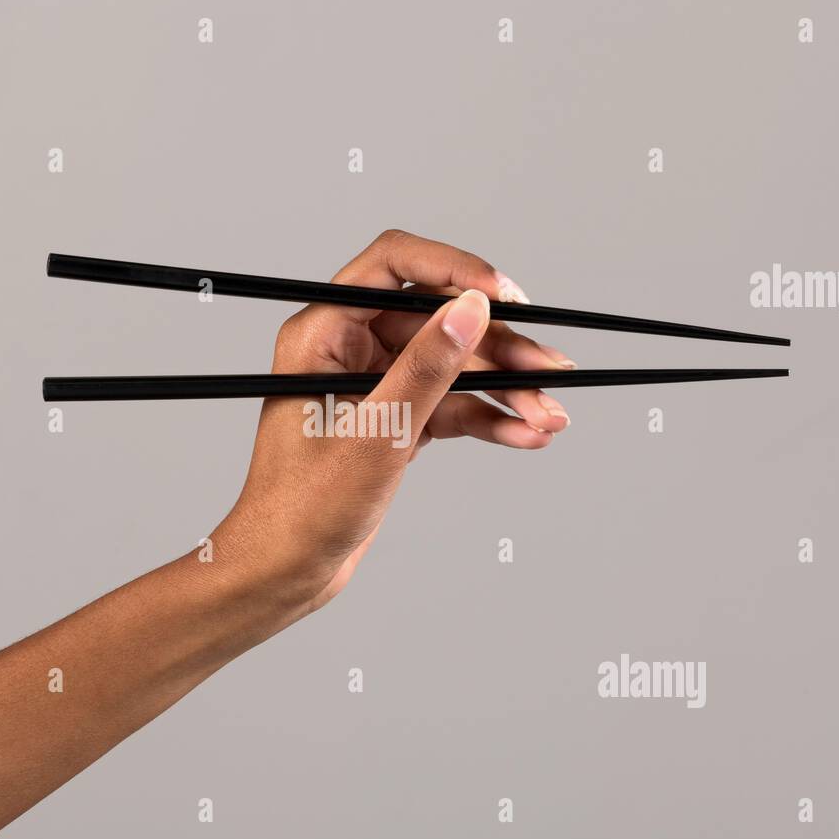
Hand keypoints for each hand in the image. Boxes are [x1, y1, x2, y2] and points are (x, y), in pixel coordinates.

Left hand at [214, 229, 575, 613]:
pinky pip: (450, 406)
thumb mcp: (374, 435)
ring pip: (453, 367)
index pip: (393, 266)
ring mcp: (373, 385)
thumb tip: (470, 309)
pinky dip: (489, 419)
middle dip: (500, 347)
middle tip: (553, 370)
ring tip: (553, 417)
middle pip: (438, 321)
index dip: (453, 270)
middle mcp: (348, 349)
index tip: (504, 296)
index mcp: (323, 333)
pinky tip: (528, 434)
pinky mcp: (394, 421)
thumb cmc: (302, 509)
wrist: (285, 572)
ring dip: (507, 389)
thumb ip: (425, 369)